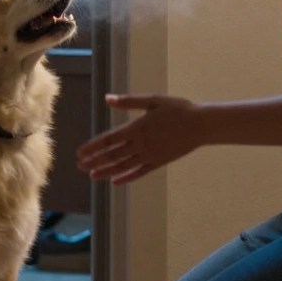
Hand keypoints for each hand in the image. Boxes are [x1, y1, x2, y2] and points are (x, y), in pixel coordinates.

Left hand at [77, 94, 205, 184]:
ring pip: (124, 166)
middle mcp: (141, 144)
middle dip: (95, 161)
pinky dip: (127, 177)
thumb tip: (107, 98)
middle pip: (113, 155)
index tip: (80, 153)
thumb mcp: (153, 100)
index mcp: (138, 127)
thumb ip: (128, 101)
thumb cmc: (178, 109)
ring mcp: (150, 155)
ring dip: (106, 171)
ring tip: (92, 175)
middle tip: (80, 166)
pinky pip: (139, 172)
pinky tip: (115, 182)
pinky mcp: (159, 162)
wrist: (202, 125)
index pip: (109, 140)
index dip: (93, 147)